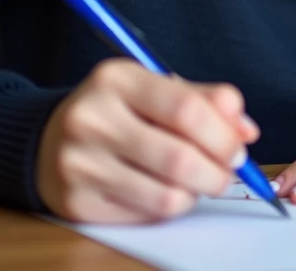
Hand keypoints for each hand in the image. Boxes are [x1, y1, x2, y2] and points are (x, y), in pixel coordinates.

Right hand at [36, 58, 259, 223]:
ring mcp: (80, 164)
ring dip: (196, 192)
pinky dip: (170, 205)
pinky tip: (166, 189)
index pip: (186, 110)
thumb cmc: (118, 110)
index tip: (240, 145)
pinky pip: (146, 215)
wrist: (49, 139)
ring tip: (198, 180)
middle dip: (218, 171)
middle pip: (178, 158)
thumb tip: (246, 129)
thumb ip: (204, 100)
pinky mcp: (78, 203)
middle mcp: (91, 119)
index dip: (223, 134)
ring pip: (166, 195)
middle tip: (229, 172)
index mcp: (116, 79)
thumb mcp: (155, 87)